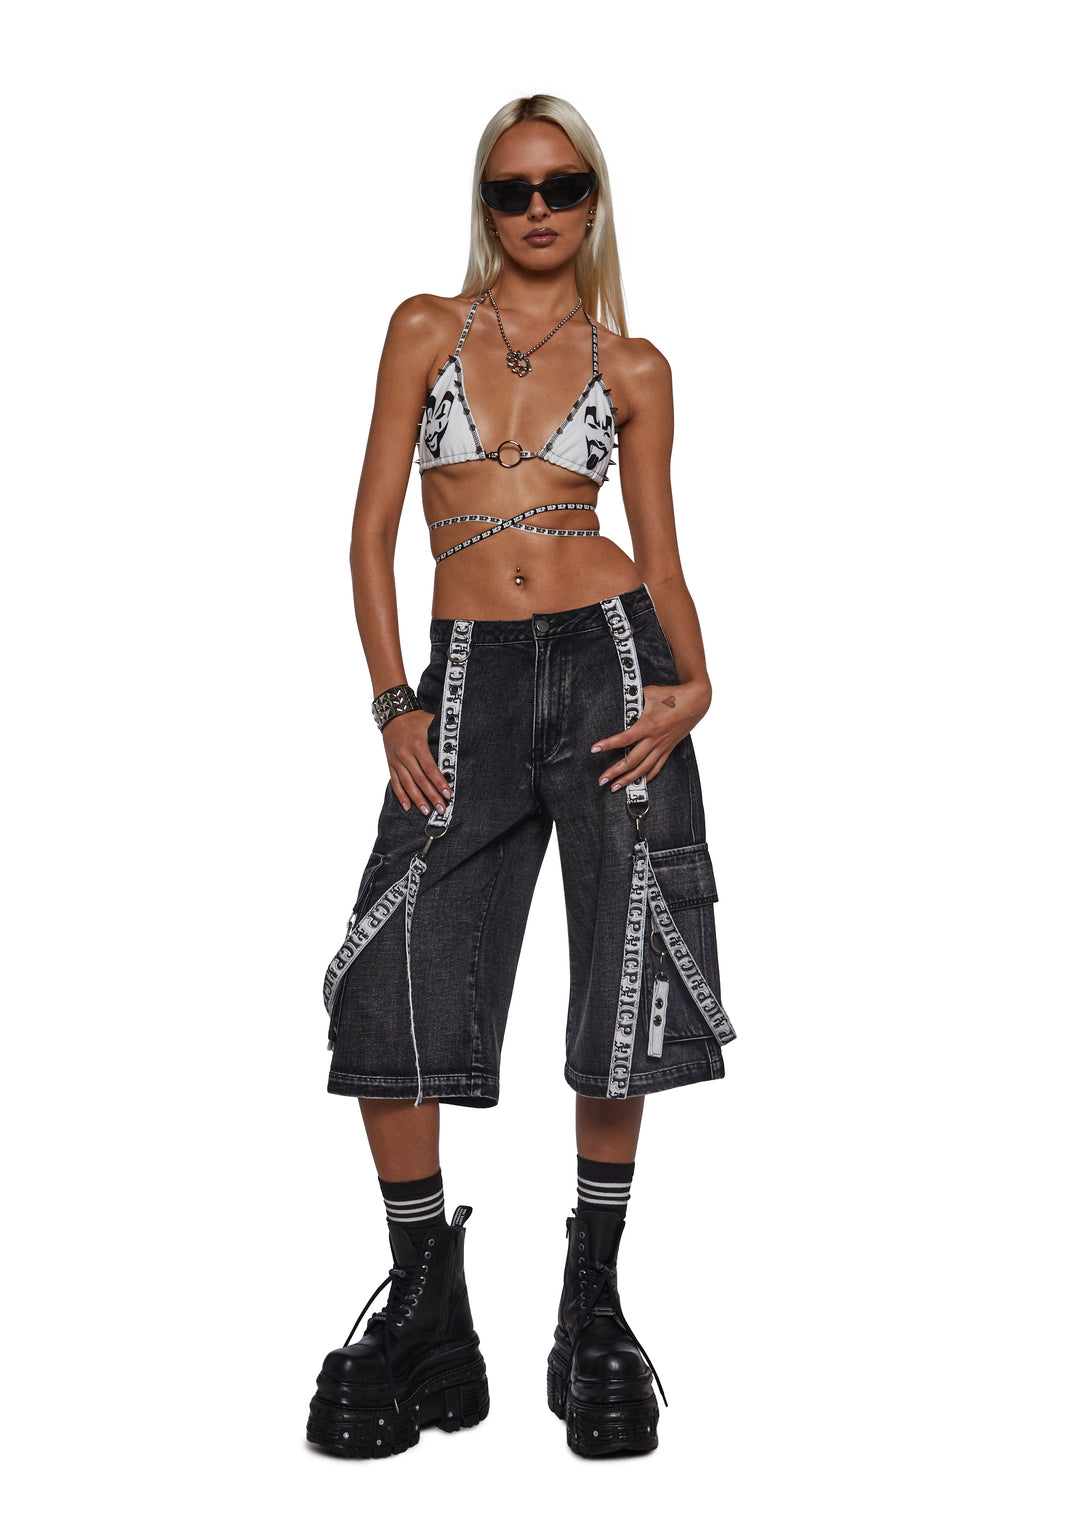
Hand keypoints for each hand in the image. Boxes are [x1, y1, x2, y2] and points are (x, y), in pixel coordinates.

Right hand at [383, 710, 450, 814]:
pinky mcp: (391, 764)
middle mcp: (405, 754)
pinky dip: (401, 795)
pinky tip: (407, 806)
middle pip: (420, 779)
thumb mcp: (430, 722)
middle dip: (431, 795)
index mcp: (417, 744)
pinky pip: (395, 782)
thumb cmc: (415, 718)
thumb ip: (443, 734)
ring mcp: (396, 760)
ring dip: (417, 799)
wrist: (393, 713)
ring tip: (426, 811)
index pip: (430, 768)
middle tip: (441, 808)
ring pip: (407, 784)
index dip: (439, 782)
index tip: (447, 793)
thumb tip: (460, 742)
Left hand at [590, 678, 711, 788]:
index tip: (594, 749)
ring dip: (629, 779)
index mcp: (648, 725)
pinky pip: (657, 767)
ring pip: (644, 768)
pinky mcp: (668, 749)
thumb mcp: (649, 692)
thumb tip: (619, 700)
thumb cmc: (672, 695)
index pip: (624, 738)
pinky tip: (638, 783)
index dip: (608, 744)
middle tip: (601, 780)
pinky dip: (647, 776)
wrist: (696, 701)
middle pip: (632, 760)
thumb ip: (633, 699)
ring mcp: (662, 746)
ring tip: (615, 787)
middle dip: (615, 771)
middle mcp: (655, 739)